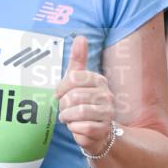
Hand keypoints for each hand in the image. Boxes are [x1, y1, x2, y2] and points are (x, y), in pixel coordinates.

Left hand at [55, 36, 115, 156]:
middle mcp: (107, 95)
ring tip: (70, 118)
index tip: (60, 95)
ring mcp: (107, 112)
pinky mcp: (103, 129)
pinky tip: (77, 127)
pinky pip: (80, 127)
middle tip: (66, 109)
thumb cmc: (84, 103)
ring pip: (77, 112)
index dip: (61, 89)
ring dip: (67, 117)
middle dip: (64, 105)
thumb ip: (78, 60)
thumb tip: (81, 37)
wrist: (98, 131)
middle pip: (74, 97)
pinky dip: (73, 129)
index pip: (73, 78)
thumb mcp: (78, 81)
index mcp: (99, 80)